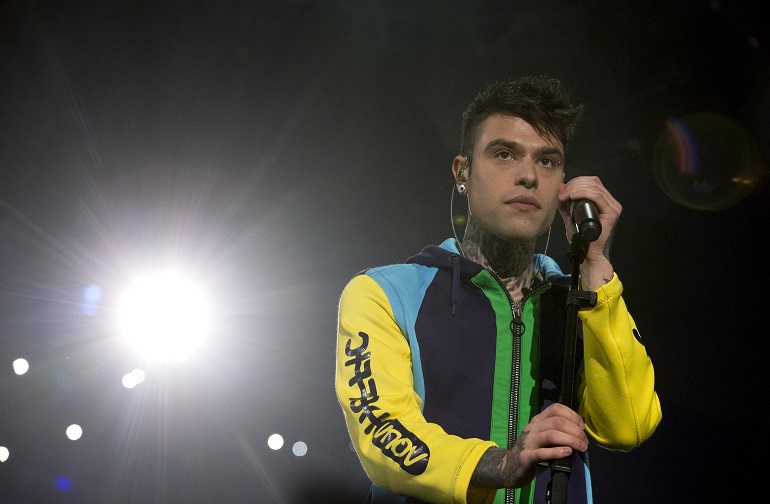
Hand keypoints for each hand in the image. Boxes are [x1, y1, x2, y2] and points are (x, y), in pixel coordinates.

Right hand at [471, 403, 587, 488]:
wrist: (510, 467)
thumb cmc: (532, 451)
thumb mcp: (542, 437)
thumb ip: (556, 432)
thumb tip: (580, 432)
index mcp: (537, 421)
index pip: (556, 408)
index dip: (572, 415)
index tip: (582, 427)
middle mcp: (532, 428)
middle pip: (557, 422)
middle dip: (575, 431)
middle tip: (585, 442)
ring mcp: (528, 442)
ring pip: (552, 435)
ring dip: (571, 440)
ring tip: (581, 448)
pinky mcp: (526, 457)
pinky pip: (543, 453)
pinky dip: (558, 452)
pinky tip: (568, 453)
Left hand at [557, 176, 621, 288]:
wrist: (586, 253)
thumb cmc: (580, 237)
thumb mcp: (570, 216)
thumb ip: (565, 203)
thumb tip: (561, 187)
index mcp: (603, 201)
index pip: (591, 182)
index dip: (576, 182)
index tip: (563, 191)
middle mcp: (610, 202)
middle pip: (593, 182)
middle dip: (574, 184)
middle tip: (562, 194)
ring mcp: (613, 207)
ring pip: (594, 187)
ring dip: (576, 188)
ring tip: (564, 196)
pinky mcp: (612, 212)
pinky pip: (598, 196)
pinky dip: (583, 193)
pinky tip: (572, 196)